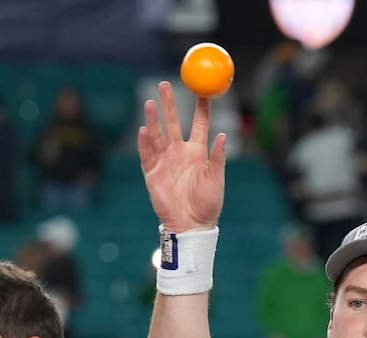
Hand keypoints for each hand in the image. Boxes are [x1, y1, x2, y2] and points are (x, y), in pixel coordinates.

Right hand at [137, 81, 226, 232]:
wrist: (191, 225)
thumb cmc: (208, 205)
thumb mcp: (216, 180)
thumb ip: (217, 158)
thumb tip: (222, 135)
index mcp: (198, 152)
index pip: (199, 124)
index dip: (201, 107)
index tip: (203, 90)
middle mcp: (180, 153)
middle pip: (173, 122)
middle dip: (169, 104)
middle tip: (165, 84)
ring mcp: (165, 161)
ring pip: (157, 135)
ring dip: (153, 119)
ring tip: (151, 102)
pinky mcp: (152, 173)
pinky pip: (147, 154)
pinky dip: (145, 142)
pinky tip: (143, 129)